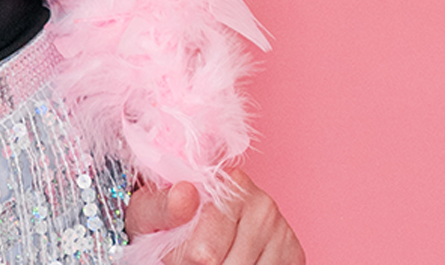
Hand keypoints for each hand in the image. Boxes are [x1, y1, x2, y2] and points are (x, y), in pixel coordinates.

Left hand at [124, 171, 303, 263]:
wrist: (193, 227)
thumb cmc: (170, 223)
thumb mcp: (150, 213)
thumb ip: (161, 206)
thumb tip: (184, 194)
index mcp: (231, 187)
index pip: (203, 254)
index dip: (182, 262)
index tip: (177, 252)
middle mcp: (263, 206)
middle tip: (198, 258)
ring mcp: (281, 231)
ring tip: (219, 258)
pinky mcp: (294, 253)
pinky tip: (240, 261)